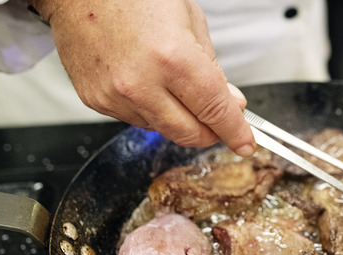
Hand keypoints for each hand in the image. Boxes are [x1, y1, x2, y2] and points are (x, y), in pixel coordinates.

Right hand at [28, 0, 255, 155]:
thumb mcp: (190, 21)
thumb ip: (213, 69)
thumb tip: (230, 103)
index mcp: (172, 59)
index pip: (215, 111)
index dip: (235, 132)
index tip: (245, 144)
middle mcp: (142, 83)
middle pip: (190, 133)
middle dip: (210, 131)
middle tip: (217, 119)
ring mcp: (116, 96)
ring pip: (162, 129)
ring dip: (177, 117)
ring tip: (169, 82)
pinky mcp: (97, 101)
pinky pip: (135, 120)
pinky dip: (149, 109)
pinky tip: (144, 82)